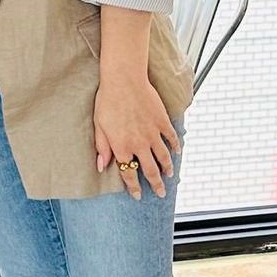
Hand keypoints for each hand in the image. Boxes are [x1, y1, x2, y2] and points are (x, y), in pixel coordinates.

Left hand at [93, 74, 179, 199]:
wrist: (124, 81)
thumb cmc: (107, 102)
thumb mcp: (99, 126)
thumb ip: (102, 147)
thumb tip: (102, 166)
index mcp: (122, 146)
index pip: (128, 173)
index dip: (133, 186)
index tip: (138, 195)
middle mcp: (139, 144)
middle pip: (150, 170)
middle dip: (155, 184)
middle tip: (160, 193)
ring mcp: (153, 133)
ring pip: (164, 157)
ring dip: (167, 168)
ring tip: (169, 176)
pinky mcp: (162, 122)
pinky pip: (172, 138)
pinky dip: (175, 147)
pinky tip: (177, 152)